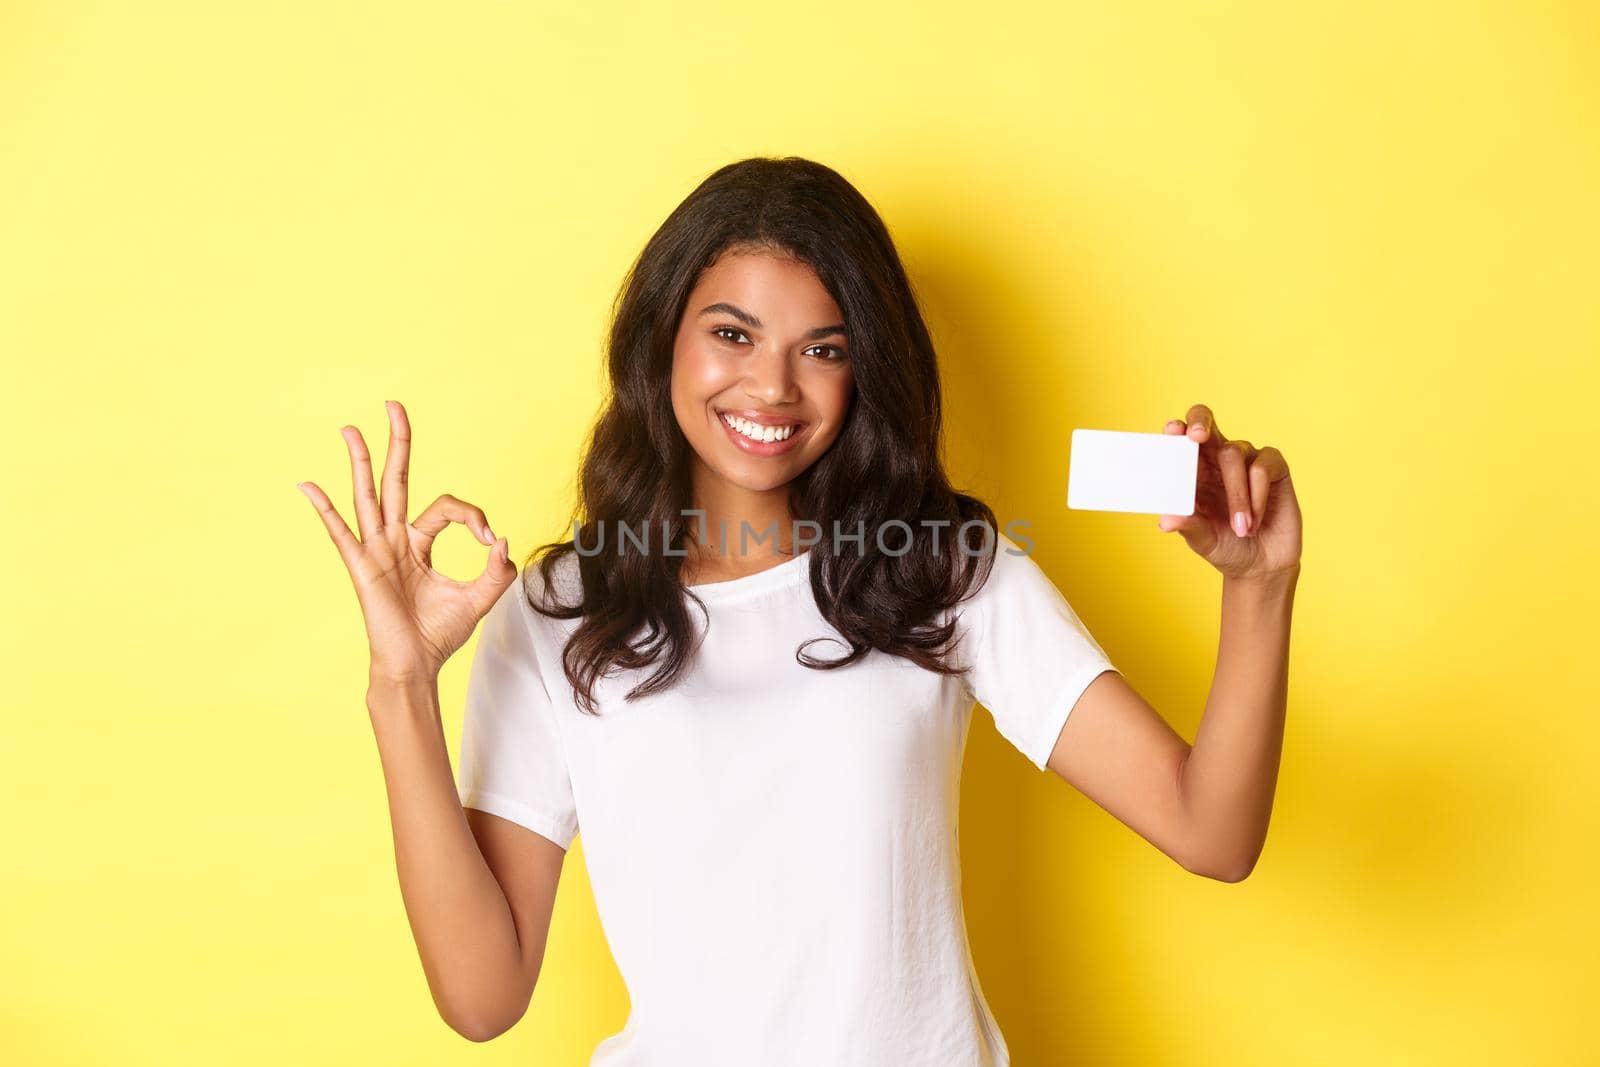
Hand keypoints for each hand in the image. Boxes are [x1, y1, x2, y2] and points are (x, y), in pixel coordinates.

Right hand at [297, 401, 517, 684]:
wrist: (416, 665)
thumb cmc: (438, 634)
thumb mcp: (479, 598)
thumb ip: (496, 571)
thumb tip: (502, 541)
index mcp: (420, 542)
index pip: (447, 507)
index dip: (472, 515)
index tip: (489, 538)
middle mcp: (394, 539)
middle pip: (396, 480)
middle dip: (397, 443)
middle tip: (394, 405)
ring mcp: (376, 551)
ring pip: (368, 497)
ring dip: (360, 462)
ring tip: (349, 429)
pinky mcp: (361, 568)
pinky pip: (341, 533)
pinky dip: (324, 509)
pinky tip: (307, 486)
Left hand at [1155, 403, 1301, 581]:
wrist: (1261, 566)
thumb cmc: (1226, 546)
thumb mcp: (1202, 539)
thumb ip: (1187, 526)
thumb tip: (1165, 521)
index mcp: (1193, 470)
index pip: (1181, 440)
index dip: (1177, 429)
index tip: (1172, 431)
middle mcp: (1217, 459)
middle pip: (1206, 423)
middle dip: (1200, 423)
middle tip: (1197, 436)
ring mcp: (1247, 459)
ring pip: (1234, 454)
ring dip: (1236, 494)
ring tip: (1240, 528)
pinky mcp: (1275, 467)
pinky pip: (1262, 468)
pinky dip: (1257, 496)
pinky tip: (1255, 521)